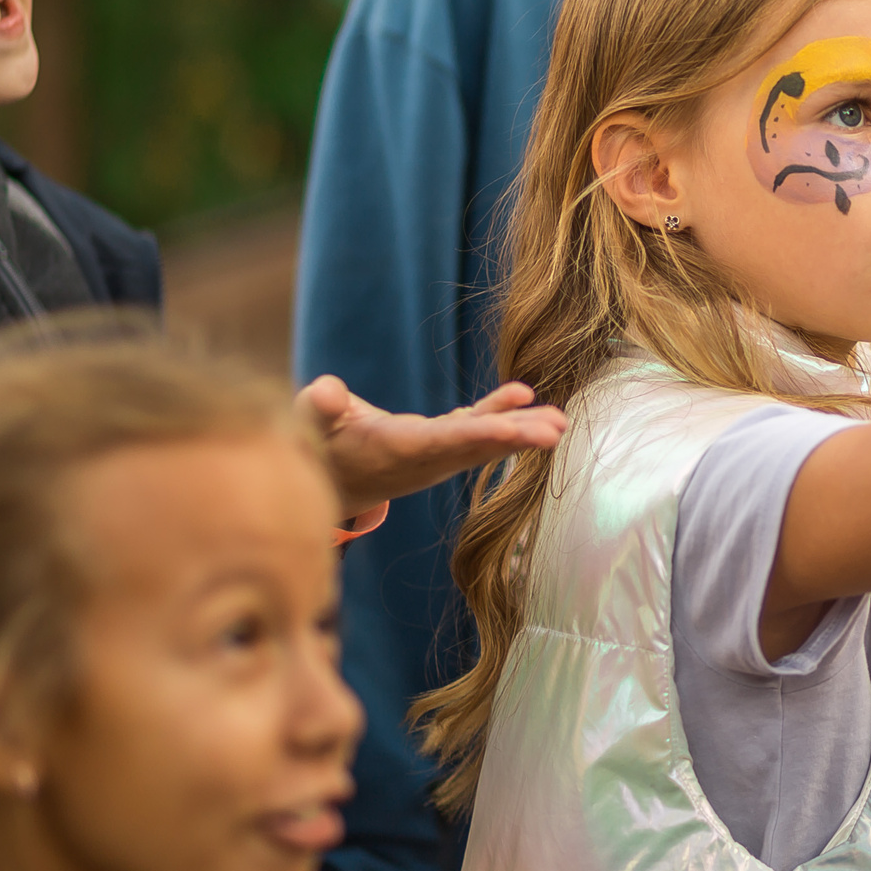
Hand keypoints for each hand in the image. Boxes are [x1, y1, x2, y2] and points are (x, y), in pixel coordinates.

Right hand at [299, 377, 568, 516]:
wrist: (326, 478)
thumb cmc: (317, 445)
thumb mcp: (310, 423)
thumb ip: (319, 407)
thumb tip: (325, 391)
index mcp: (397, 451)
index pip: (444, 442)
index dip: (480, 434)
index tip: (515, 429)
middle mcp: (424, 458)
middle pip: (476, 447)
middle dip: (517, 438)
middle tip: (556, 430)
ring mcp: (435, 453)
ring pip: (484, 441)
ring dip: (522, 430)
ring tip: (560, 421)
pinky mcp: (438, 442)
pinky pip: (473, 427)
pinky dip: (499, 412)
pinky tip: (526, 396)